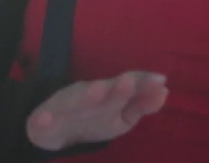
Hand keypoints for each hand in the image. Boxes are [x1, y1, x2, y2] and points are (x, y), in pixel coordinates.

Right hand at [26, 71, 167, 150]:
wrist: (50, 128)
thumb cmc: (92, 115)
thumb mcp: (120, 114)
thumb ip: (142, 103)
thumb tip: (165, 90)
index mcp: (107, 96)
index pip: (126, 86)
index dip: (141, 83)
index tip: (160, 80)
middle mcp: (87, 96)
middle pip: (103, 91)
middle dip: (115, 88)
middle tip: (128, 83)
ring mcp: (64, 107)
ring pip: (74, 101)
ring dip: (86, 96)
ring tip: (97, 90)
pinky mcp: (43, 120)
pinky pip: (43, 121)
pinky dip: (44, 120)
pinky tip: (46, 119)